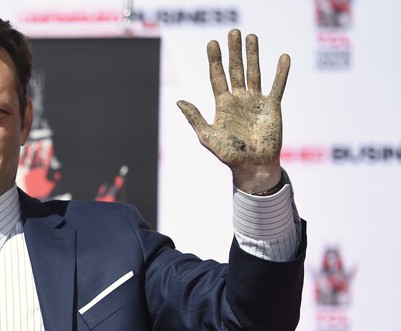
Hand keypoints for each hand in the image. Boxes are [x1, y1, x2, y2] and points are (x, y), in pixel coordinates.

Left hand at [176, 29, 289, 193]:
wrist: (253, 166)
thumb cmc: (229, 155)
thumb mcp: (207, 136)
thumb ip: (195, 118)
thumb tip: (179, 101)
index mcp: (222, 104)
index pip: (217, 76)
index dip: (215, 60)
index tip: (212, 43)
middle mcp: (239, 99)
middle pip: (236, 69)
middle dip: (234, 51)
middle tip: (233, 32)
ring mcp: (256, 101)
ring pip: (254, 72)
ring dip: (253, 55)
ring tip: (252, 37)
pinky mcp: (272, 107)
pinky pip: (278, 86)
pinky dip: (281, 72)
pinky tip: (283, 57)